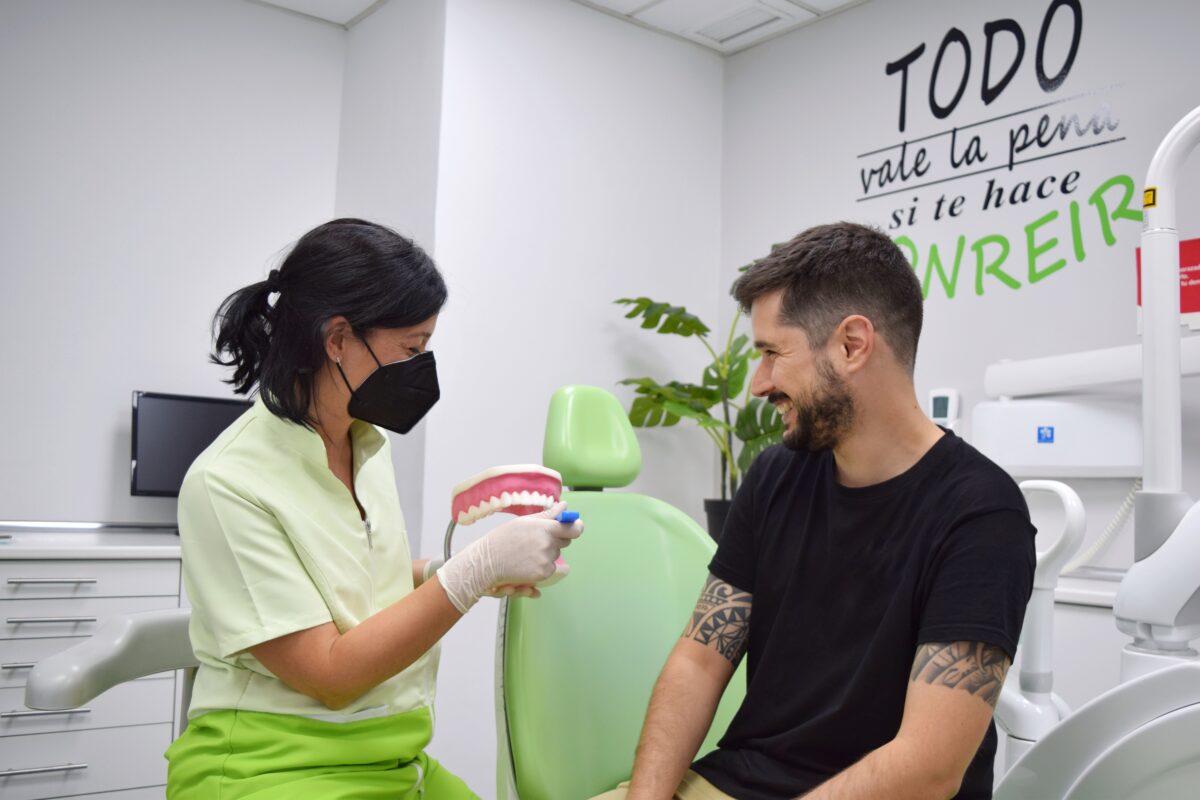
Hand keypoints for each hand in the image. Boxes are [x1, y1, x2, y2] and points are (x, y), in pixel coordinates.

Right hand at [436, 502, 582, 612]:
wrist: (487, 562)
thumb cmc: (503, 538)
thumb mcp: (524, 522)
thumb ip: (548, 515)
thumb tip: (565, 506)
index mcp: (545, 528)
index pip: (573, 529)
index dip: (575, 527)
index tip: (575, 526)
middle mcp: (548, 544)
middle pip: (565, 542)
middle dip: (555, 540)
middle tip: (536, 540)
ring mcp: (546, 561)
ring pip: (555, 555)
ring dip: (547, 554)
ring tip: (526, 553)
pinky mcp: (542, 574)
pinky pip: (550, 568)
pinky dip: (542, 567)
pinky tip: (526, 563)